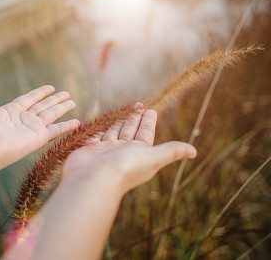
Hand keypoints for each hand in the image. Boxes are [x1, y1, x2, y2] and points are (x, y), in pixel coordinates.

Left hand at [0, 81, 79, 173]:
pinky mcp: (38, 138)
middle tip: (67, 94)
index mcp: (10, 112)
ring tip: (73, 102)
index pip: (29, 99)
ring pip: (51, 116)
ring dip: (62, 109)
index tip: (50, 87)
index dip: (40, 93)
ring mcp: (31, 129)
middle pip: (43, 107)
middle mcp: (23, 120)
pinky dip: (67, 126)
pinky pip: (56, 131)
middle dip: (55, 100)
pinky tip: (77, 122)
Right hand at [63, 104, 196, 193]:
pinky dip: (101, 129)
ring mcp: (106, 151)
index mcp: (139, 153)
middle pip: (130, 131)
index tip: (151, 110)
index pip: (145, 134)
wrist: (95, 179)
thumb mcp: (153, 157)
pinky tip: (103, 122)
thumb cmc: (125, 167)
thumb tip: (194, 152)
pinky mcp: (91, 149)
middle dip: (135, 119)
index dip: (148, 122)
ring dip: (120, 122)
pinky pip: (97, 136)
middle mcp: (123, 152)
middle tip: (138, 105)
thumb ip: (171, 151)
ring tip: (123, 110)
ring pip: (114, 132)